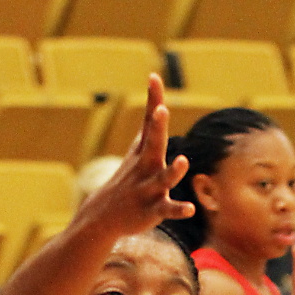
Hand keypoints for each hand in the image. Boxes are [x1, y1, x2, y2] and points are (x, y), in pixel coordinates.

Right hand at [79, 75, 194, 238]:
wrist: (104, 216)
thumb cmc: (127, 180)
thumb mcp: (136, 153)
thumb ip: (149, 129)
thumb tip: (157, 104)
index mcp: (143, 151)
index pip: (148, 121)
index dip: (152, 100)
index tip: (154, 77)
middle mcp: (146, 166)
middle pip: (153, 144)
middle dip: (157, 127)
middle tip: (160, 109)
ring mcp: (148, 189)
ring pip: (162, 179)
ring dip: (173, 171)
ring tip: (183, 161)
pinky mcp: (152, 210)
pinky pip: (167, 210)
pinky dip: (178, 210)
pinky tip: (191, 209)